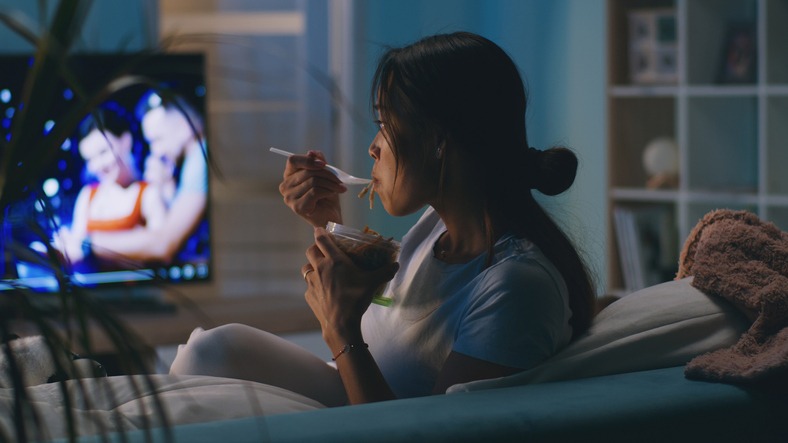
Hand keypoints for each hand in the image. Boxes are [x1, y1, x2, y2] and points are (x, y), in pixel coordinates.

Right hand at [279, 150, 345, 227]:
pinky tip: (335, 194)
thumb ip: (318, 162)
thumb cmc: (326, 197)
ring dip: (330, 183)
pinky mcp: (297, 207)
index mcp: (289, 176)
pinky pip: (315, 192)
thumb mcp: (324, 175)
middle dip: (328, 174)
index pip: (293, 160)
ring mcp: (289, 198)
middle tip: (340, 180)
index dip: (309, 160)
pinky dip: (328, 191)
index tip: (324, 164)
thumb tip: (311, 152)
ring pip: (313, 181)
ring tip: (340, 188)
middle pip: (307, 171)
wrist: (331, 218)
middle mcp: (285, 186)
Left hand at [302, 227, 398, 344]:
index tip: (319, 229)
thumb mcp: (373, 283)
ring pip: (306, 268)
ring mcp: (312, 282)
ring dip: (312, 266)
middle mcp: (320, 268)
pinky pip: (309, 286)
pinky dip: (314, 285)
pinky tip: (323, 291)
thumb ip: (385, 272)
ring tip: (321, 271)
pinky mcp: (309, 296)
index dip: (320, 232)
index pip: (322, 240)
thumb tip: (396, 265)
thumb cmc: (356, 299)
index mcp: (334, 261)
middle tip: (324, 251)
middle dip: (315, 248)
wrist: (341, 323)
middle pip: (310, 251)